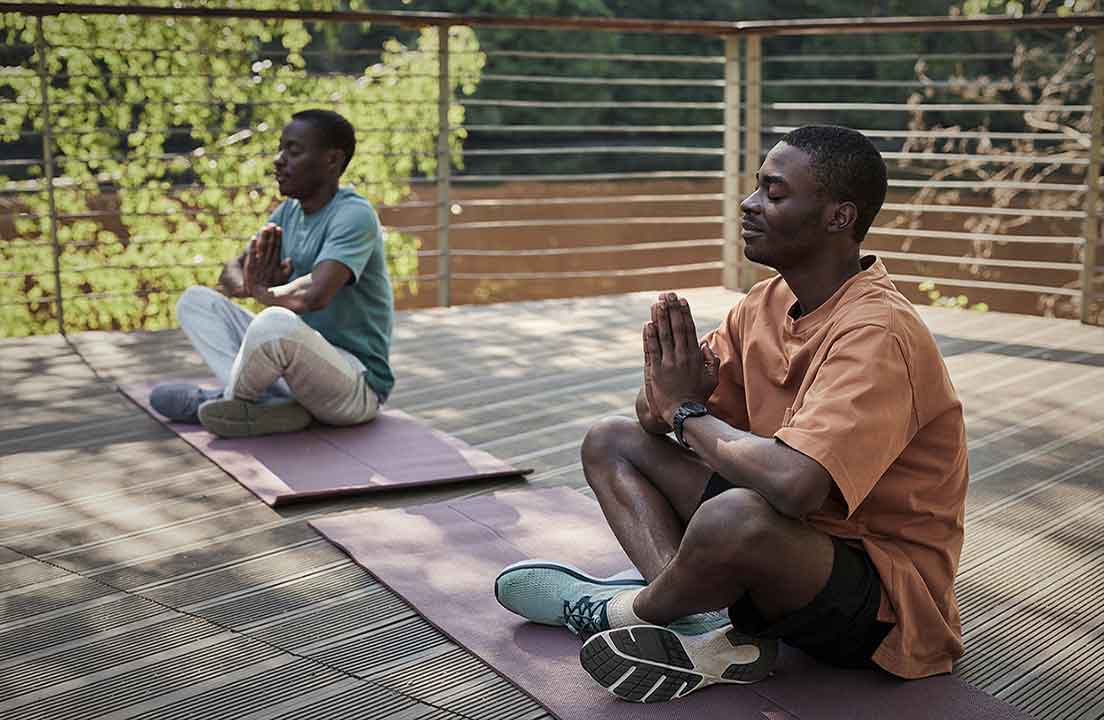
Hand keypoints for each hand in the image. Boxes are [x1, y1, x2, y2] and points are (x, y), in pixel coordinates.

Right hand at [243, 224, 291, 299]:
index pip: (276, 246)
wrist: (264, 297)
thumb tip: (289, 259)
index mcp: (273, 261)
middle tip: (271, 223)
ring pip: (261, 248)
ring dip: (262, 238)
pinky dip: (252, 247)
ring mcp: (258, 263)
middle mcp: (265, 260)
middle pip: (268, 245)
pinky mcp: (250, 267)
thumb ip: (288, 269)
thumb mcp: (283, 277)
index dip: (278, 237)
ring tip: (264, 228)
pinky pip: (251, 255)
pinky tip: (253, 238)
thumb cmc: (274, 286)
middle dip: (270, 234)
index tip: (279, 228)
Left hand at [643, 293, 718, 424]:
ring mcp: (668, 363)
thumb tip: (705, 345)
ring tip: (657, 303)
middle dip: (671, 309)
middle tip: (667, 295)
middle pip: (676, 328)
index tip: (681, 300)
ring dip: (660, 318)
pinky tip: (648, 324)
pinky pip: (652, 349)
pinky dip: (650, 336)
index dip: (684, 313)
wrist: (683, 413)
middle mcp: (681, 357)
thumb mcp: (711, 379)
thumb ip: (711, 361)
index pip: (689, 329)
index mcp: (694, 357)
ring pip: (663, 335)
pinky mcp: (655, 370)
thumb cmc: (698, 397)